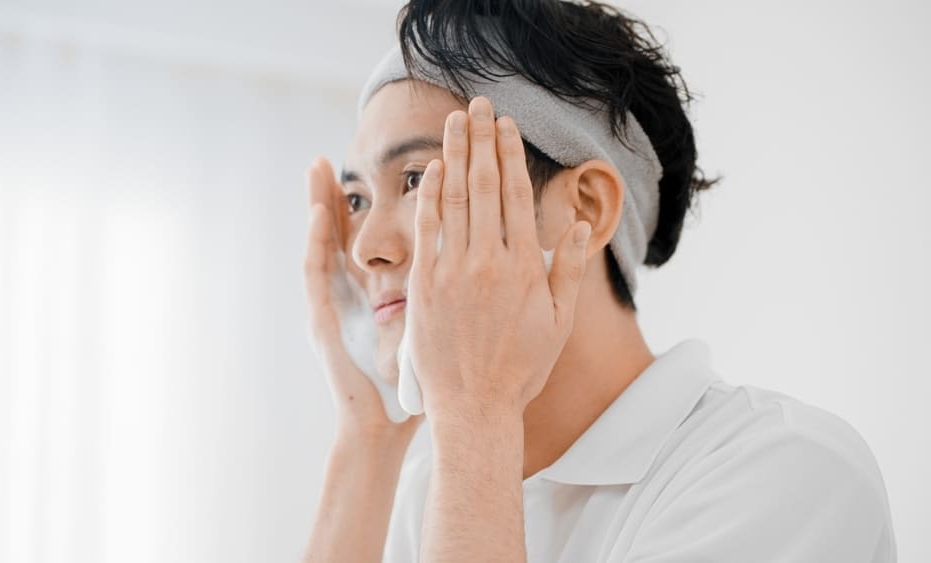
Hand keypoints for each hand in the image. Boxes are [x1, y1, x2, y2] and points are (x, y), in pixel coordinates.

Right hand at [303, 157, 421, 438]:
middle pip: (343, 230)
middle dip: (340, 192)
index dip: (376, 201)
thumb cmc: (411, 382)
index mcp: (377, 289)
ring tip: (319, 167)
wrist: (380, 424)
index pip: (375, 235)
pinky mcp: (322, 320)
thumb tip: (459, 264)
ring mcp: (334, 305)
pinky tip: (317, 215)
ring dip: (321, 204)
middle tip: (336, 153)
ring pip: (324, 244)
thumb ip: (433, 294)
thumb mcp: (422, 330)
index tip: (386, 164)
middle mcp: (350, 292)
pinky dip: (316, 243)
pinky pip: (317, 275)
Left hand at [407, 97, 591, 423]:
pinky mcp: (424, 286)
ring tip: (453, 124)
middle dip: (481, 141)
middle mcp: (489, 261)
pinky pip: (426, 231)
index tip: (505, 126)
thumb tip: (573, 225)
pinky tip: (430, 171)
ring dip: (453, 156)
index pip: (515, 196)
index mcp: (524, 267)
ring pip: (454, 200)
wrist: (474, 406)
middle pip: (484, 186)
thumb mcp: (558, 322)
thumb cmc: (520, 368)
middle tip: (477, 107)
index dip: (509, 156)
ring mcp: (454, 272)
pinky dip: (428, 198)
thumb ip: (567, 270)